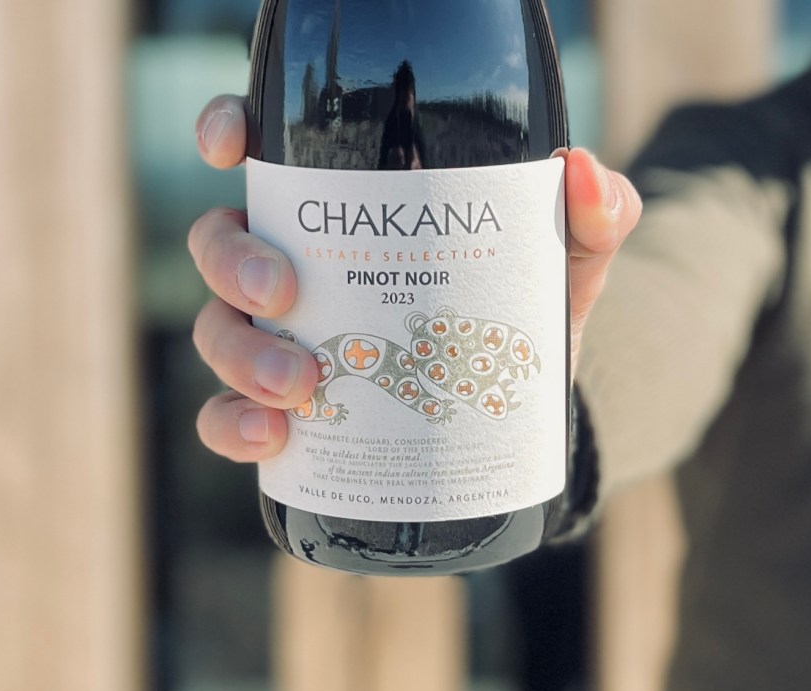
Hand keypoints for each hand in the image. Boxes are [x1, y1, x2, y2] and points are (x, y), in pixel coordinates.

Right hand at [190, 95, 640, 462]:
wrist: (525, 407)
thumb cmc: (526, 313)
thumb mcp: (566, 262)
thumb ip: (592, 216)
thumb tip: (580, 173)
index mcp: (348, 214)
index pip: (267, 155)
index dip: (227, 133)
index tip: (229, 145)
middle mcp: (299, 268)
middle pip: (222, 243)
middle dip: (234, 262)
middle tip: (282, 293)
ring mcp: (285, 342)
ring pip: (218, 331)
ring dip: (241, 356)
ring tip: (301, 386)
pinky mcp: (288, 412)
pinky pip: (228, 418)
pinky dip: (235, 426)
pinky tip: (275, 437)